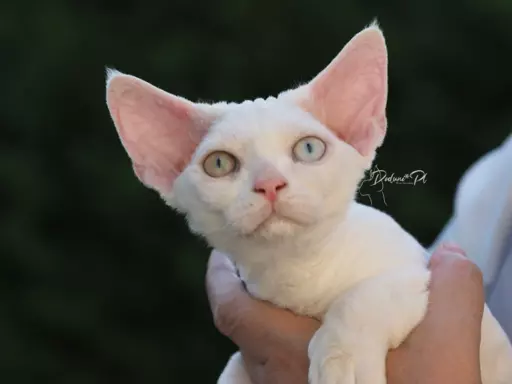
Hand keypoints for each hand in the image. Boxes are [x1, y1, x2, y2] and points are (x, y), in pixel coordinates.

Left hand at [206, 243, 483, 383]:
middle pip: (245, 338)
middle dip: (249, 302)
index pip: (233, 313)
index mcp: (296, 358)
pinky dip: (285, 365)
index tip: (226, 256)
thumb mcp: (448, 354)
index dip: (221, 279)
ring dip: (267, 337)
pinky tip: (322, 357)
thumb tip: (451, 257)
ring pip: (260, 366)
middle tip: (270, 275)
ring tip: (295, 311)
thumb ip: (451, 296)